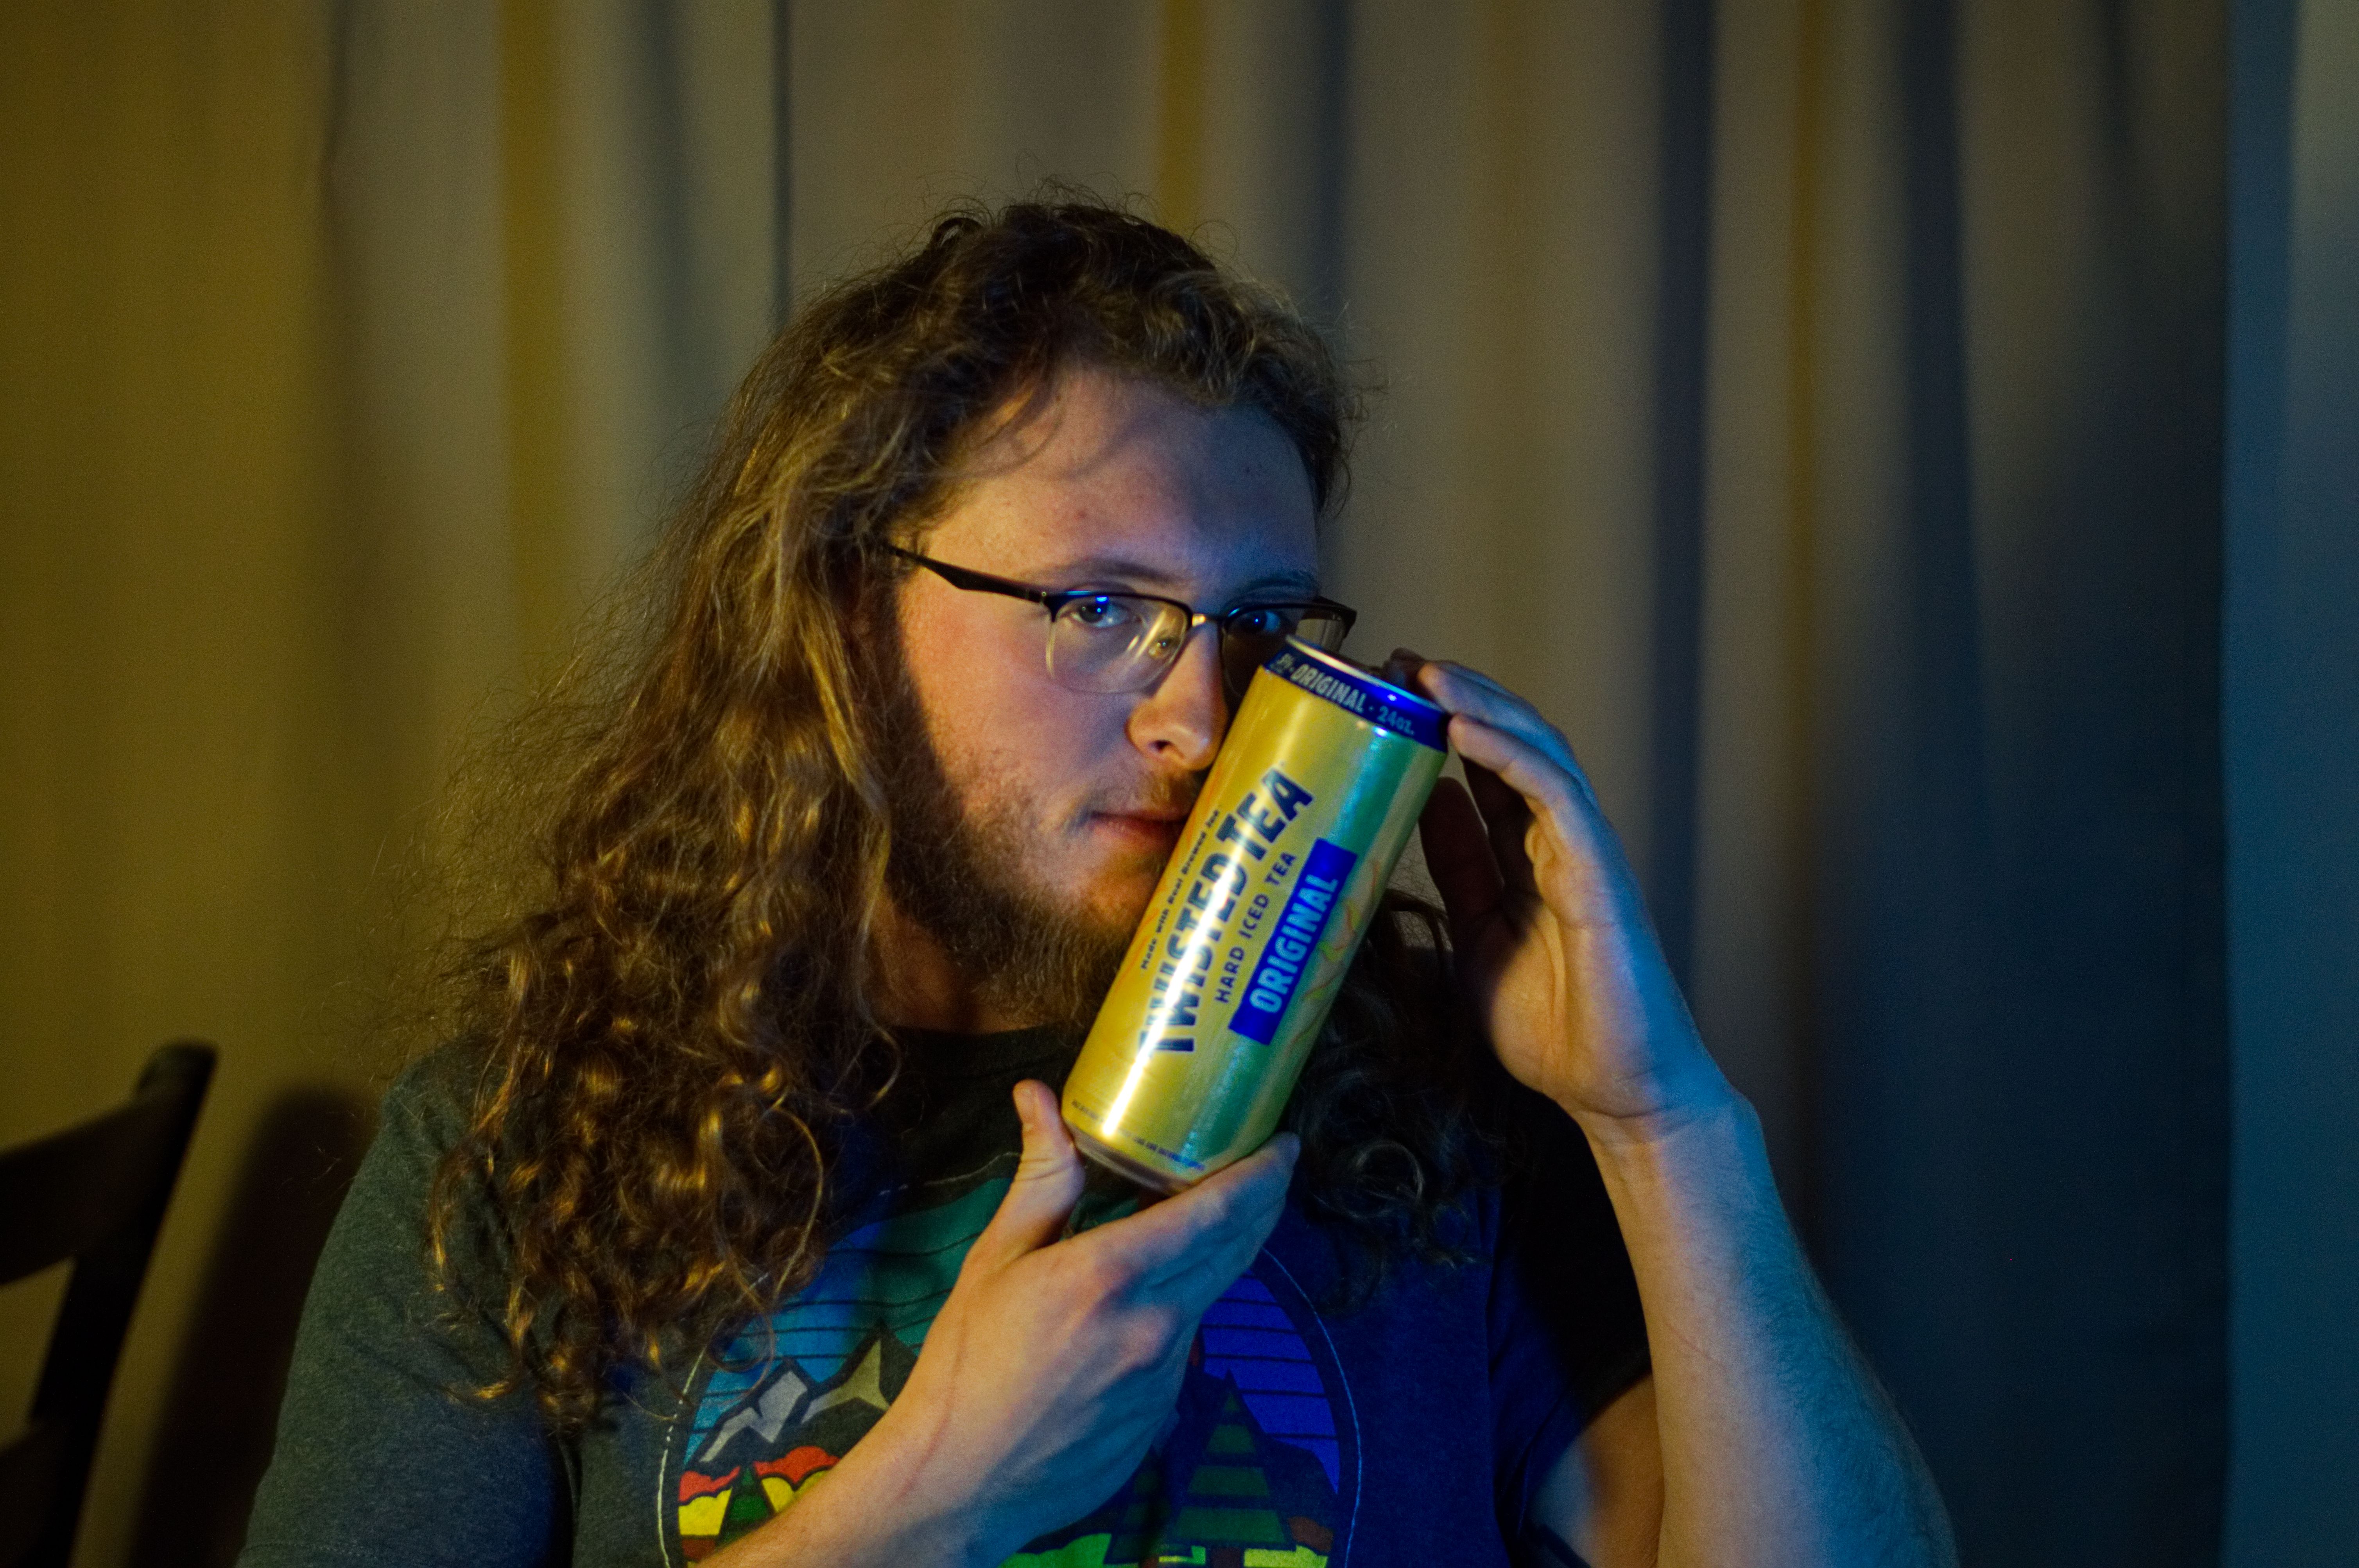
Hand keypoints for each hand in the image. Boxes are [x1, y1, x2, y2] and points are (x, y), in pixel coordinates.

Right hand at [745, 1082, 1295, 1565]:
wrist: (962, 1479)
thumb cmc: (966, 1362)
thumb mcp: (996, 1259)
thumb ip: (1041, 1177)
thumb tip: (1039, 1096)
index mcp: (1110, 1274)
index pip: (1217, 1210)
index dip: (1262, 1172)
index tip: (1284, 1143)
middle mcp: (1154, 1322)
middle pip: (1236, 1247)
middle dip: (1264, 1199)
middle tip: (1273, 1163)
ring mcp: (1167, 1372)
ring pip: (1215, 1292)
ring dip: (1229, 1248)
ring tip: (1225, 1211)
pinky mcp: (1165, 1409)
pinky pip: (1189, 1338)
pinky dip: (1190, 1301)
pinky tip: (1165, 1289)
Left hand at [1392, 649, 1729, 1133]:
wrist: (1615, 1093)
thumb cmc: (1553, 1028)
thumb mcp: (1475, 937)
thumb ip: (1457, 870)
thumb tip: (1426, 799)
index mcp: (1528, 857)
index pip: (1487, 769)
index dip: (1441, 723)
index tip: (1388, 689)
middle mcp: (1558, 843)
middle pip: (1513, 743)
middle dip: (1460, 695)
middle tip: (1400, 660)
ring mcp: (1583, 854)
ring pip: (1538, 753)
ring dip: (1482, 705)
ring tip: (1428, 673)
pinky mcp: (1599, 875)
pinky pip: (1554, 797)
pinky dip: (1509, 756)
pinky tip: (1464, 729)